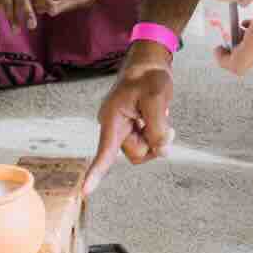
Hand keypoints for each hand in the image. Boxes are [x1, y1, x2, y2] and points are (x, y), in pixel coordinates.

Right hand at [83, 50, 175, 193]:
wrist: (149, 61)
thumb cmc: (149, 76)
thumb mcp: (156, 99)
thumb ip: (157, 127)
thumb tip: (161, 151)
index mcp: (112, 118)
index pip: (105, 151)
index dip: (96, 172)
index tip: (85, 191)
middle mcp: (113, 125)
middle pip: (135, 153)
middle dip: (153, 144)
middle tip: (168, 128)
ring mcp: (122, 126)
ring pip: (142, 148)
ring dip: (156, 138)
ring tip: (162, 117)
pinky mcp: (130, 126)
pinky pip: (144, 140)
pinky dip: (155, 133)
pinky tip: (157, 116)